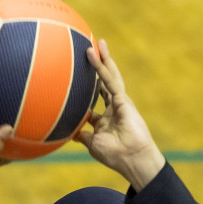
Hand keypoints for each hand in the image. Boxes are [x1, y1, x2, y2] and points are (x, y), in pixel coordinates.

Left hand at [72, 40, 165, 190]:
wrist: (132, 160)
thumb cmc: (114, 155)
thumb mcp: (92, 144)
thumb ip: (82, 135)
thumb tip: (70, 132)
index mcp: (107, 117)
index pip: (98, 97)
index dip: (91, 87)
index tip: (82, 76)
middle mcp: (114, 107)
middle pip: (105, 82)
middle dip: (100, 66)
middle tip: (93, 50)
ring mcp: (120, 103)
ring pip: (110, 76)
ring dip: (103, 59)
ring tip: (97, 44)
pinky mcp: (123, 100)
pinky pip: (110, 80)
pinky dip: (100, 67)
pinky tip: (92, 54)